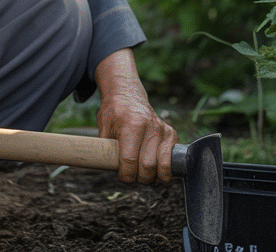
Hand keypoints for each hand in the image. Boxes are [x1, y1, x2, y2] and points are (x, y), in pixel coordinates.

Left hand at [94, 49, 176, 183]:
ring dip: (153, 177)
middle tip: (132, 176)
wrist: (128, 97)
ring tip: (144, 177)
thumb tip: (107, 169)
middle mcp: (150, 127)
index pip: (130, 160)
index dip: (125, 175)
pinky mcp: (171, 134)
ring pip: (163, 166)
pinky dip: (164, 171)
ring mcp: (163, 130)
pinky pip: (171, 160)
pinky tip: (154, 172)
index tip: (122, 176)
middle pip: (148, 166)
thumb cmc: (114, 113)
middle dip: (139, 178)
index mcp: (131, 125)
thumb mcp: (103, 128)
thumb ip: (105, 148)